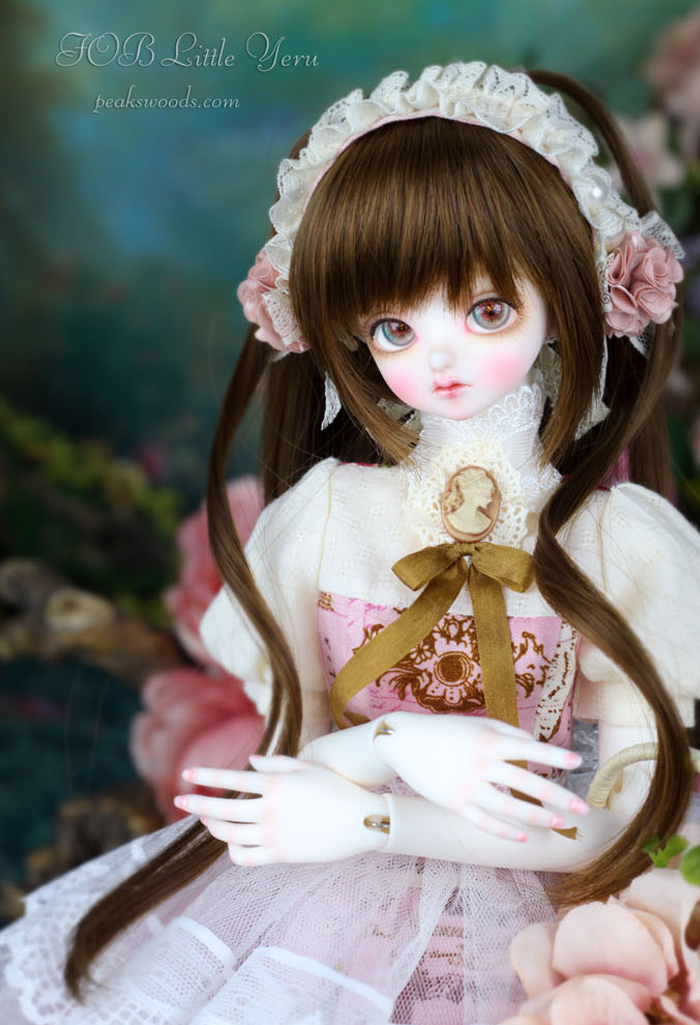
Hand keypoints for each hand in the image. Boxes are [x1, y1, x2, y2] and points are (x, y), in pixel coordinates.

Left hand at [174, 755, 389, 865]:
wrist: (361, 821)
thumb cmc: (335, 788)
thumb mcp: (307, 767)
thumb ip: (276, 763)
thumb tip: (250, 762)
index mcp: (275, 785)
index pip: (231, 780)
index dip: (206, 777)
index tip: (186, 774)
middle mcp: (270, 810)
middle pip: (222, 810)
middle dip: (198, 805)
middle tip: (181, 801)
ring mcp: (273, 835)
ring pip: (230, 835)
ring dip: (213, 827)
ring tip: (206, 820)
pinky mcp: (280, 855)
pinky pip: (246, 857)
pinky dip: (233, 851)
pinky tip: (229, 844)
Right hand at [373, 712, 587, 841]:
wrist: (404, 742)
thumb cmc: (446, 730)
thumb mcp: (479, 724)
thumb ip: (509, 733)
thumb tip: (534, 745)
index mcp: (489, 740)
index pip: (528, 748)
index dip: (554, 756)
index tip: (578, 763)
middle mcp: (480, 763)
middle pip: (525, 782)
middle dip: (556, 796)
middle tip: (582, 808)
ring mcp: (467, 786)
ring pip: (508, 807)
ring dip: (536, 816)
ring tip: (559, 823)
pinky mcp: (454, 804)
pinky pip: (484, 822)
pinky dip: (505, 831)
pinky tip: (524, 836)